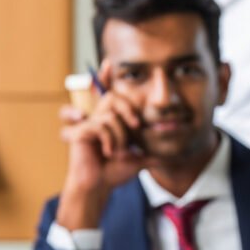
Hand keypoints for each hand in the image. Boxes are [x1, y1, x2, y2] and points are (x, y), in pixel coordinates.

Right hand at [56, 61, 150, 229]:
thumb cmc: (114, 172)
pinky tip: (108, 152)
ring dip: (120, 136)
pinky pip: (100, 126)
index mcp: (109, 120)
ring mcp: (86, 124)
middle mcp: (96, 118)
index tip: (110, 62)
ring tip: (119, 151)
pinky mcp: (79, 132)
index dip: (106, 77)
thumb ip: (153, 154)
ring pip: (110, 116)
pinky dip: (110, 140)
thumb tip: (169, 157)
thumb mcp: (139, 159)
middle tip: (136, 126)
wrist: (99, 187)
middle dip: (128, 111)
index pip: (108, 94)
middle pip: (113, 98)